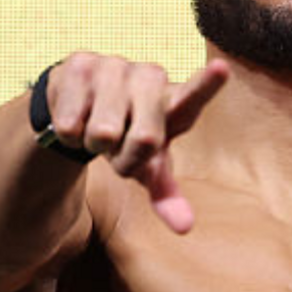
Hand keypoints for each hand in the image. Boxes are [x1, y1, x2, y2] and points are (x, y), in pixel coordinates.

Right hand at [44, 53, 229, 233]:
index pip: (195, 96)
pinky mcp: (79, 64)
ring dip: (94, 144)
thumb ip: (166, 194)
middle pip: (146, 140)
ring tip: (98, 128)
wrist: (82, 103)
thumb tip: (184, 228)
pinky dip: (69, 132)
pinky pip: (70, 122)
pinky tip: (76, 115)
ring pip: (102, 133)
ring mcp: (116, 66)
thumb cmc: (127, 137)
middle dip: (126, 157)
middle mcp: (151, 78)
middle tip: (120, 145)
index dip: (208, 83)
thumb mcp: (148, 165)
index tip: (222, 68)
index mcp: (176, 103)